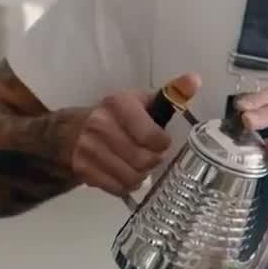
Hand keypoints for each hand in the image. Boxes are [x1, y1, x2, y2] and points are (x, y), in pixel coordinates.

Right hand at [66, 72, 200, 197]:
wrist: (72, 132)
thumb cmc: (116, 116)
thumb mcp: (140, 101)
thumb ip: (171, 93)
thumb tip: (195, 80)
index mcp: (118, 104)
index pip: (150, 135)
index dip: (162, 144)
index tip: (161, 142)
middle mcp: (100, 125)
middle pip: (142, 160)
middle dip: (153, 161)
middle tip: (151, 156)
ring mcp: (89, 149)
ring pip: (132, 178)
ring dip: (141, 175)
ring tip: (139, 165)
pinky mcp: (84, 170)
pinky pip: (118, 188)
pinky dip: (127, 185)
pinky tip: (125, 174)